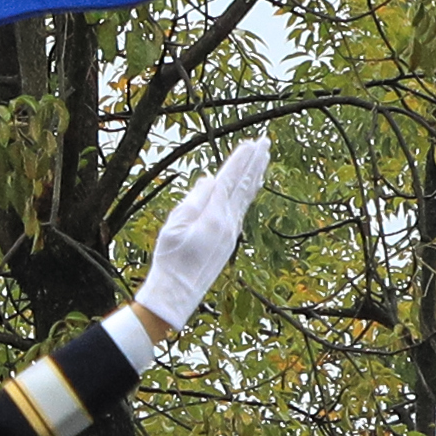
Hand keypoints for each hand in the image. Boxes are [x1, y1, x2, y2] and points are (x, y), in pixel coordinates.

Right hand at [136, 135, 270, 334]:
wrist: (177, 293)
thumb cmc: (170, 259)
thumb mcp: (175, 226)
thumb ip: (194, 201)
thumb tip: (209, 179)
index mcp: (214, 217)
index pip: (229, 181)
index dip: (239, 161)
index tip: (249, 143)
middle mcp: (228, 223)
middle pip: (244, 186)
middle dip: (255, 163)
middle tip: (265, 141)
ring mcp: (231, 232)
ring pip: (247, 197)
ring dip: (255, 175)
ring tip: (264, 157)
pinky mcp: (229, 240)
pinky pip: (243, 209)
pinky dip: (249, 193)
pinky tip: (252, 186)